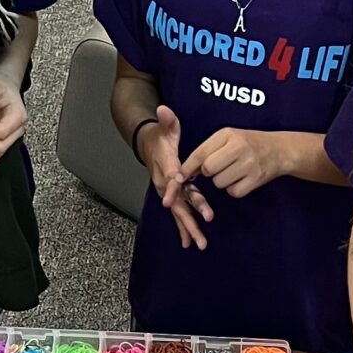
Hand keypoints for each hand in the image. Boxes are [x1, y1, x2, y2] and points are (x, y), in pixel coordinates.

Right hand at [136, 105, 212, 250]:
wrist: (147, 146)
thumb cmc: (159, 137)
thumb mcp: (165, 127)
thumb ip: (167, 120)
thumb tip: (164, 110)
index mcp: (166, 167)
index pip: (170, 178)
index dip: (173, 187)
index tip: (175, 197)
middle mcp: (165, 183)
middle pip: (178, 202)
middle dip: (189, 216)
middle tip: (204, 226)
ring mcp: (168, 192)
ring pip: (180, 212)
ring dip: (189, 227)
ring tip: (200, 243)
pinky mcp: (173, 197)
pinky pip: (179, 214)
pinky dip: (184, 228)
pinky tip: (189, 242)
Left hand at [178, 126, 290, 199]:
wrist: (279, 150)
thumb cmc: (248, 144)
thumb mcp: (229, 138)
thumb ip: (208, 150)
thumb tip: (185, 170)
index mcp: (228, 134)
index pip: (200, 152)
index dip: (187, 167)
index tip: (178, 177)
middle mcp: (238, 147)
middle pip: (208, 169)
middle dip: (208, 172)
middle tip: (219, 167)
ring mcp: (249, 163)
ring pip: (219, 182)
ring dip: (222, 181)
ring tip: (234, 171)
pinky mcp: (256, 179)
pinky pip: (233, 192)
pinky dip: (234, 189)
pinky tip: (242, 179)